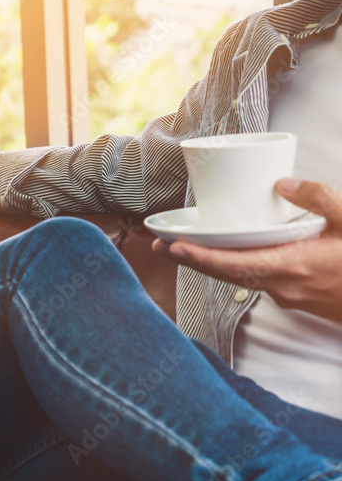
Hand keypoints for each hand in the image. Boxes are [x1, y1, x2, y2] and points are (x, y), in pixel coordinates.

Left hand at [152, 178, 341, 321]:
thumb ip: (319, 199)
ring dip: (208, 265)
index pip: (234, 264)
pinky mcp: (293, 296)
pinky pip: (254, 281)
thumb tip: (283, 184)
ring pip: (236, 279)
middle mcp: (283, 286)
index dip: (200, 257)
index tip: (174, 247)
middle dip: (190, 260)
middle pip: (224, 274)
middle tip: (160, 246)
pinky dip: (232, 268)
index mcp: (293, 266)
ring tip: (180, 249)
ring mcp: (287, 295)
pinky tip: (223, 256)